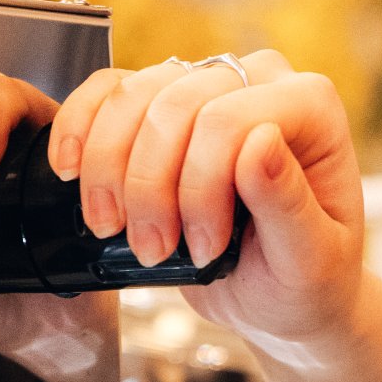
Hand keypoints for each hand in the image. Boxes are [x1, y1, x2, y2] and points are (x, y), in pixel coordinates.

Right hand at [45, 52, 365, 349]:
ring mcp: (208, 85)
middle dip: (149, 185)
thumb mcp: (309, 260)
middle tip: (153, 249)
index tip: (205, 250)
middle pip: (174, 105)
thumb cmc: (306, 280)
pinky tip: (71, 170)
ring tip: (114, 229)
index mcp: (310, 106)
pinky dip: (79, 128)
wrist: (282, 300)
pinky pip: (107, 92)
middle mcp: (261, 81)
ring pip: (132, 97)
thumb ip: (289, 204)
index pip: (229, 119)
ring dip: (109, 169)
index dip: (200, 187)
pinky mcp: (164, 106)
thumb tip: (259, 142)